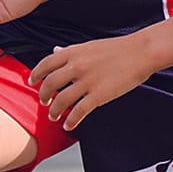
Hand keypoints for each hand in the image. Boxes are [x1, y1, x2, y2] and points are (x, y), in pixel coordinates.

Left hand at [28, 34, 155, 130]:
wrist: (140, 52)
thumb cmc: (117, 48)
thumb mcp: (89, 45)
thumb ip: (71, 51)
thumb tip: (56, 50)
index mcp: (73, 52)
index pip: (46, 64)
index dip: (36, 74)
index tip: (32, 82)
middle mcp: (76, 66)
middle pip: (49, 84)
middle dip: (43, 96)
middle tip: (43, 102)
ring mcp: (87, 81)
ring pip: (61, 101)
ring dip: (54, 111)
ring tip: (54, 116)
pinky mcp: (99, 95)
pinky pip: (79, 112)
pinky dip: (71, 121)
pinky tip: (69, 125)